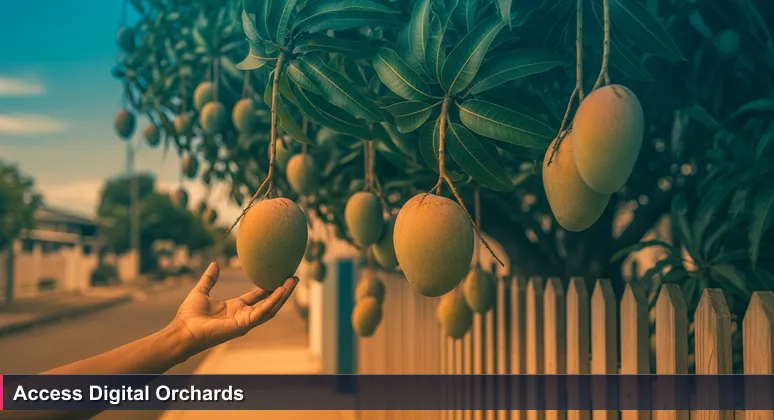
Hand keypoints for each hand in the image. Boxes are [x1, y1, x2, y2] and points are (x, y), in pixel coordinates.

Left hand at [169, 262, 298, 356]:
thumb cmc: (189, 316)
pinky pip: (262, 312)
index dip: (269, 287)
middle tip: (293, 278)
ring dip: (282, 295)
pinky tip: (281, 290)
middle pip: (269, 302)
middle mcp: (243, 315)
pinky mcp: (244, 325)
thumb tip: (214, 264)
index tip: (279, 276)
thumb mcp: (201, 291)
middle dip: (282, 291)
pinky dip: (273, 301)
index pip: (258, 296)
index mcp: (235, 308)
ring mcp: (245, 321)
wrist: (183, 331)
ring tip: (292, 281)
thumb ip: (209, 279)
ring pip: (270, 308)